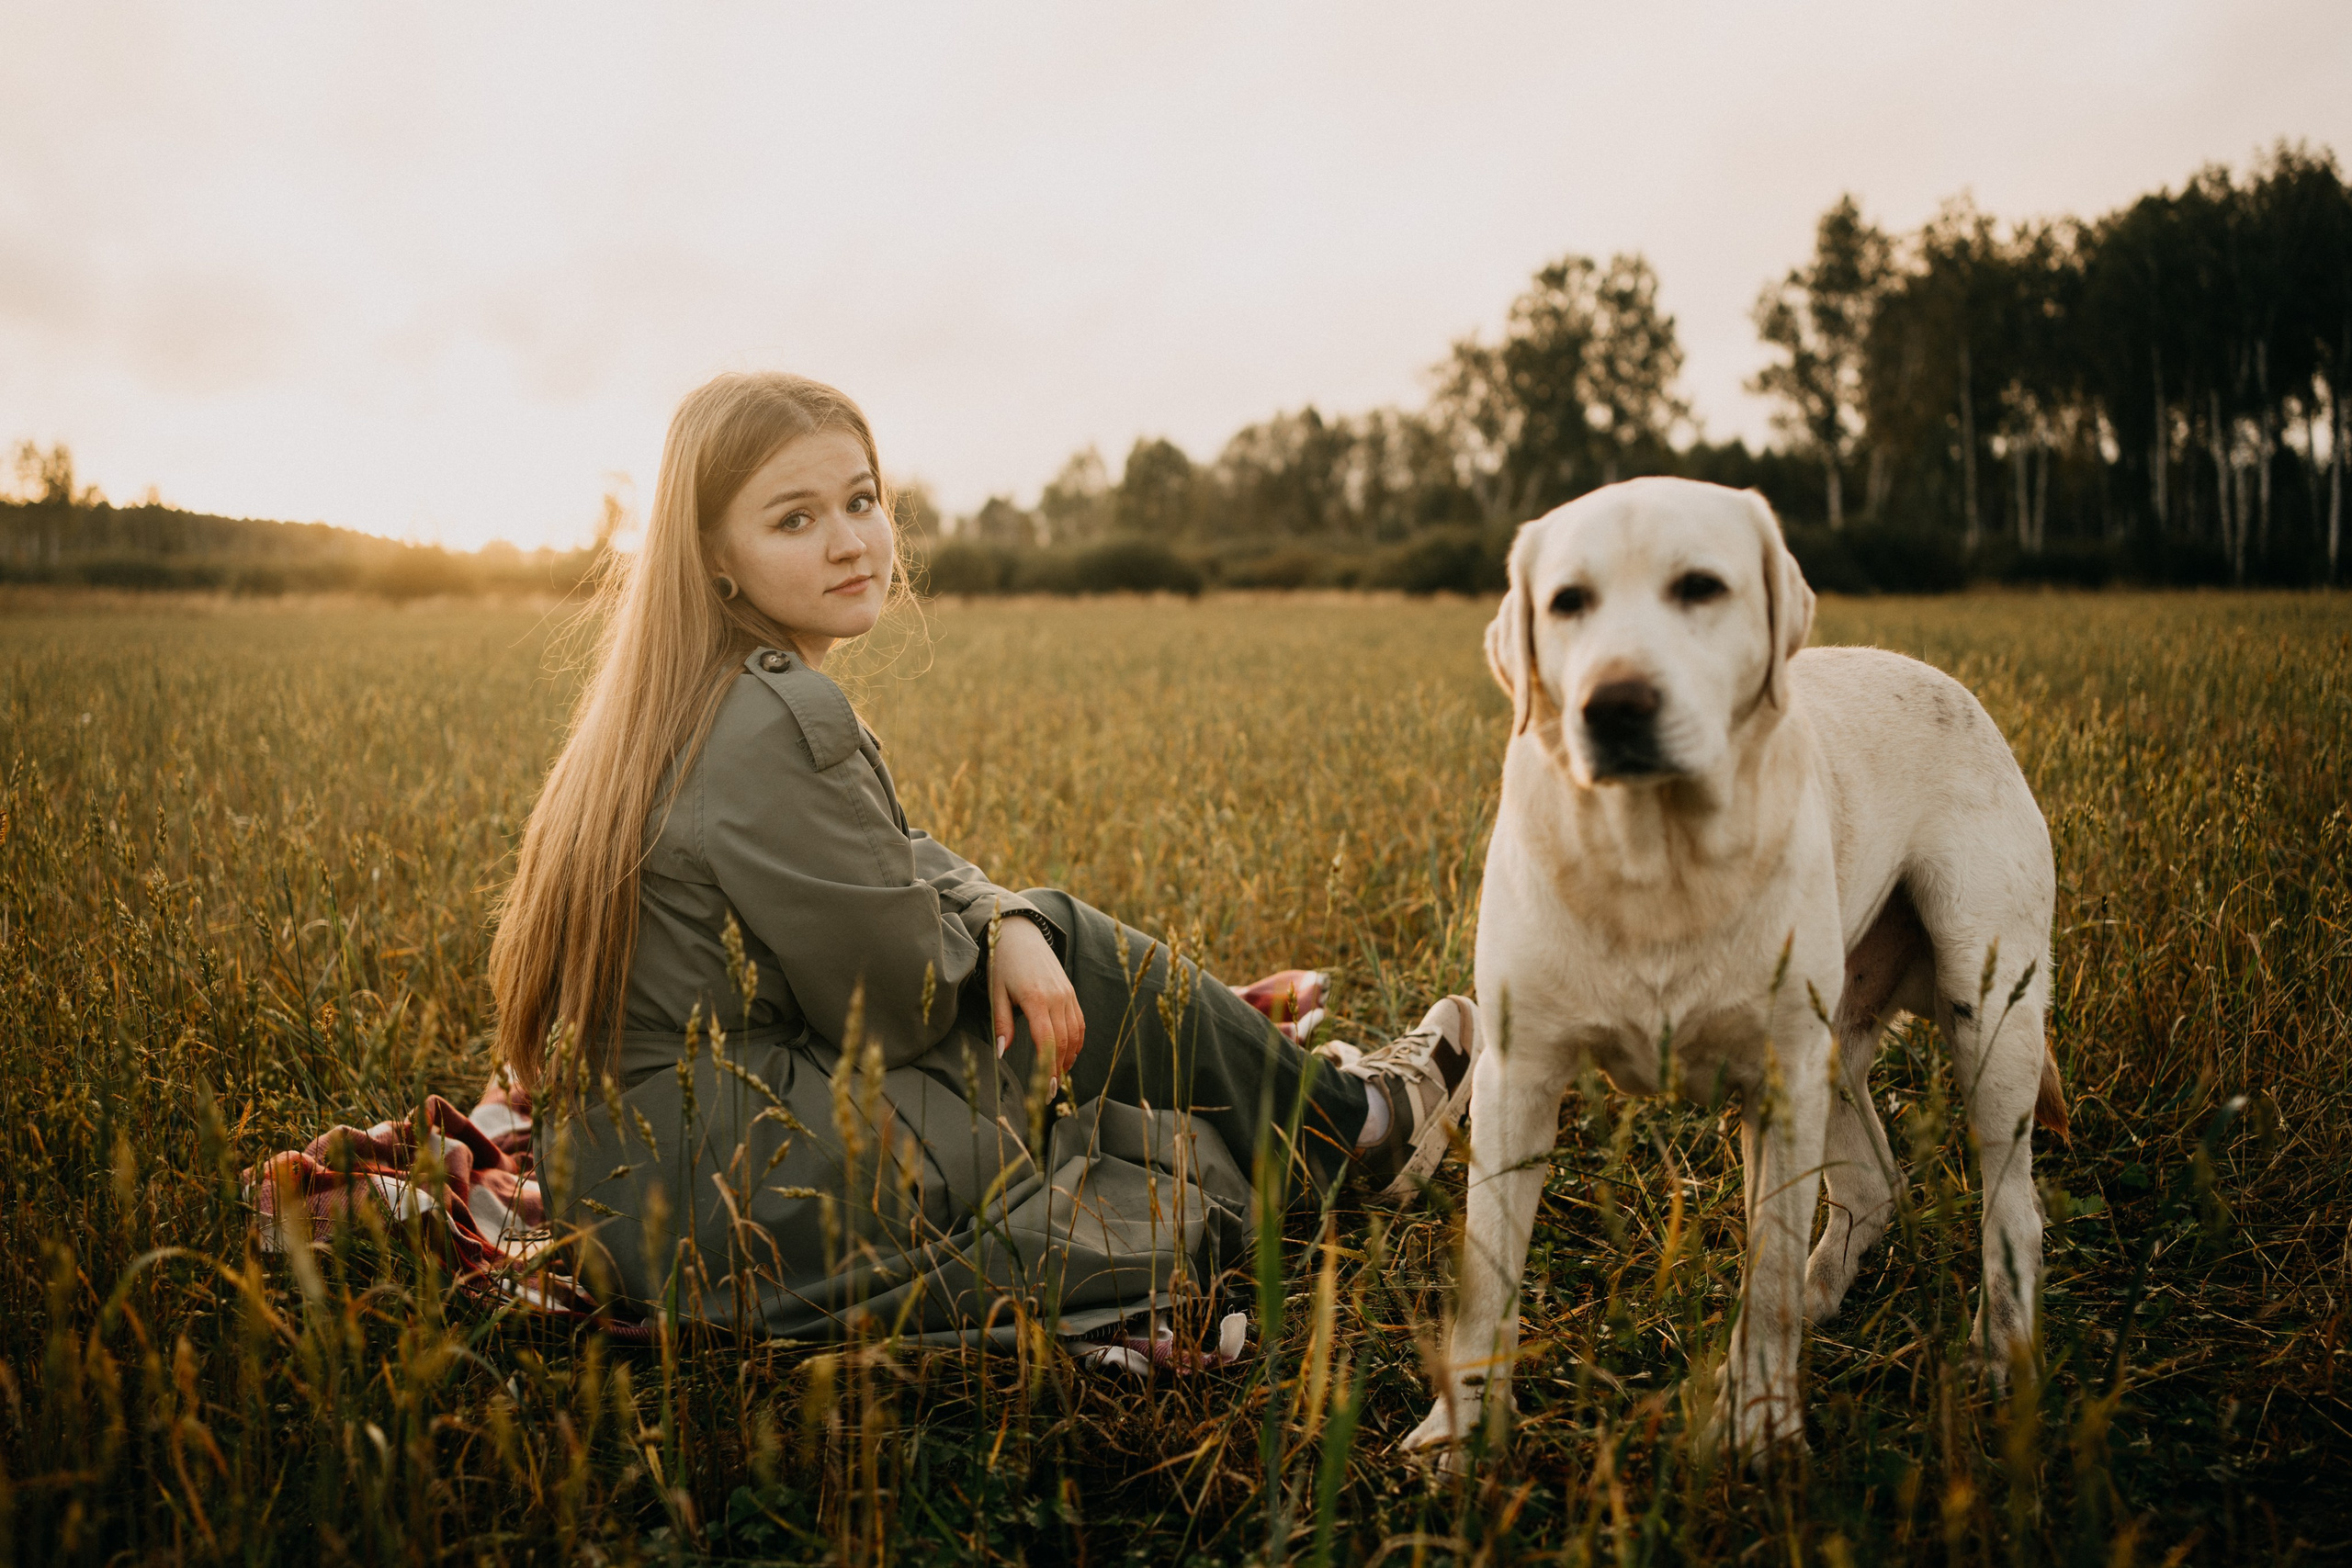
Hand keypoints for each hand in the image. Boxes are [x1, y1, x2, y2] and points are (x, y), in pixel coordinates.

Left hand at [990, 918, 1083, 1088]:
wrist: (1020, 934)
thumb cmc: (1003, 964)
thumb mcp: (996, 992)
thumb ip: (1001, 1023)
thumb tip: (1002, 1053)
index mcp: (1036, 998)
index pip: (1047, 1041)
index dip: (1047, 1067)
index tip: (1045, 1088)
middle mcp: (1056, 997)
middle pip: (1063, 1041)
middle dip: (1058, 1070)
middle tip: (1050, 1093)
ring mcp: (1067, 994)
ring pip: (1075, 1034)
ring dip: (1069, 1058)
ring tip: (1059, 1078)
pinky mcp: (1071, 992)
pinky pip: (1080, 1022)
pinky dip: (1076, 1041)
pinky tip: (1068, 1055)